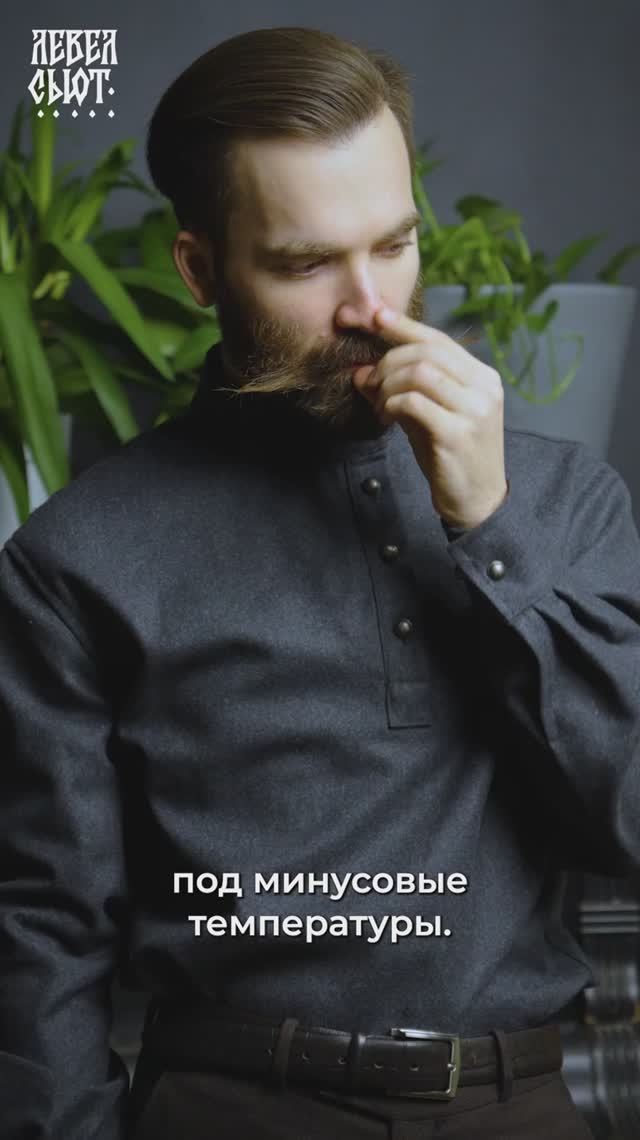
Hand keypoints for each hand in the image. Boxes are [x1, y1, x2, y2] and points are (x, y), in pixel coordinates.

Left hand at [352, 305, 508, 529]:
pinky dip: (391, 404)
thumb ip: (401, 390)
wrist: (476, 500)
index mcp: (482, 377)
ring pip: (419, 372)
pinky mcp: (457, 433)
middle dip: (388, 362)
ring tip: (380, 404)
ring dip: (388, 384)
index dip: (404, 326)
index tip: (374, 316)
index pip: (439, 340)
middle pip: (426, 352)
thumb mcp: (427, 416)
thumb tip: (361, 372)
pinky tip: (388, 418)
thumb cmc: (451, 456)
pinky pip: (413, 402)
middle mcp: (484, 387)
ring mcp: (474, 409)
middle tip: (369, 382)